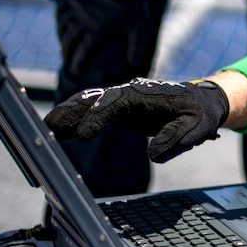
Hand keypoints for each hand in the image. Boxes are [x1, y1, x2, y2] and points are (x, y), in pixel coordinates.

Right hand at [44, 78, 229, 162]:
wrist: (202, 102)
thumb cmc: (200, 113)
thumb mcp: (197, 127)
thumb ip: (177, 139)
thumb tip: (154, 154)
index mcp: (147, 94)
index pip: (116, 101)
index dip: (98, 116)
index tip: (84, 134)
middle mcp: (129, 92)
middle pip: (95, 98)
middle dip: (72, 111)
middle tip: (48, 128)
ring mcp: (122, 99)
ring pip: (89, 102)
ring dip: (68, 113)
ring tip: (44, 129)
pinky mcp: (118, 109)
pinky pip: (92, 110)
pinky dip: (75, 117)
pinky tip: (58, 130)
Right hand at [57, 0, 150, 77]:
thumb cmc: (133, 3)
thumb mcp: (138, 27)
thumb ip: (135, 47)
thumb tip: (133, 64)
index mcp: (96, 31)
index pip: (82, 53)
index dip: (77, 63)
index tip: (75, 71)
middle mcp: (82, 22)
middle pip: (69, 41)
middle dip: (67, 52)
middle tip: (67, 59)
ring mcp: (76, 7)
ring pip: (63, 26)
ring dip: (62, 37)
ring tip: (64, 43)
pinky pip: (60, 10)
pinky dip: (59, 19)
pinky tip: (61, 22)